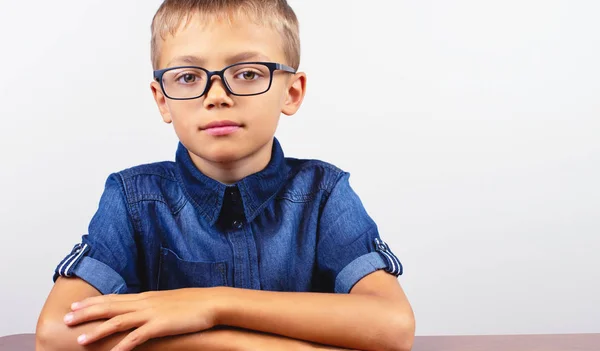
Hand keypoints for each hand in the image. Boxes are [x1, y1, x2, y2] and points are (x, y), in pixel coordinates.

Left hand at [63, 287, 224, 350]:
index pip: (114, 298)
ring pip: (118, 321)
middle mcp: (145, 303)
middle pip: (110, 307)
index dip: (93, 302)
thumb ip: (152, 306)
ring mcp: (152, 314)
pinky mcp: (160, 326)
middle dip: (86, 313)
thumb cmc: (192, 304)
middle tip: (66, 318)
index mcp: (146, 297)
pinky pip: (137, 337)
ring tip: (80, 339)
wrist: (211, 302)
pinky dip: (123, 346)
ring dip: (97, 330)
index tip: (76, 305)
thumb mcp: (168, 302)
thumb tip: (141, 311)